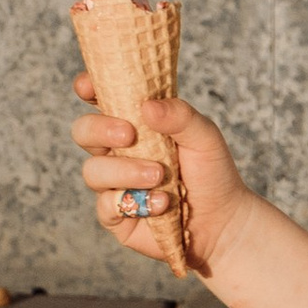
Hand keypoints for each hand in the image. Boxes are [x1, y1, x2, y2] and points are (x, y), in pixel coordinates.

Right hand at [72, 75, 249, 277]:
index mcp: (135, 124)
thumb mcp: (205, 137)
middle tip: (130, 135)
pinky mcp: (116, 215)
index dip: (88, 88)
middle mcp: (117, 152)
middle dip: (100, 129)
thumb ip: (180, 116)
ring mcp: (113, 183)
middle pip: (83, 131)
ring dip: (126, 171)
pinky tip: (161, 203)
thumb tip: (148, 106)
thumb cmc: (211, 173)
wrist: (223, 221)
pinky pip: (107, 207)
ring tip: (159, 176)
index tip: (87, 86)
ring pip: (93, 171)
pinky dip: (136, 203)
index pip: (101, 100)